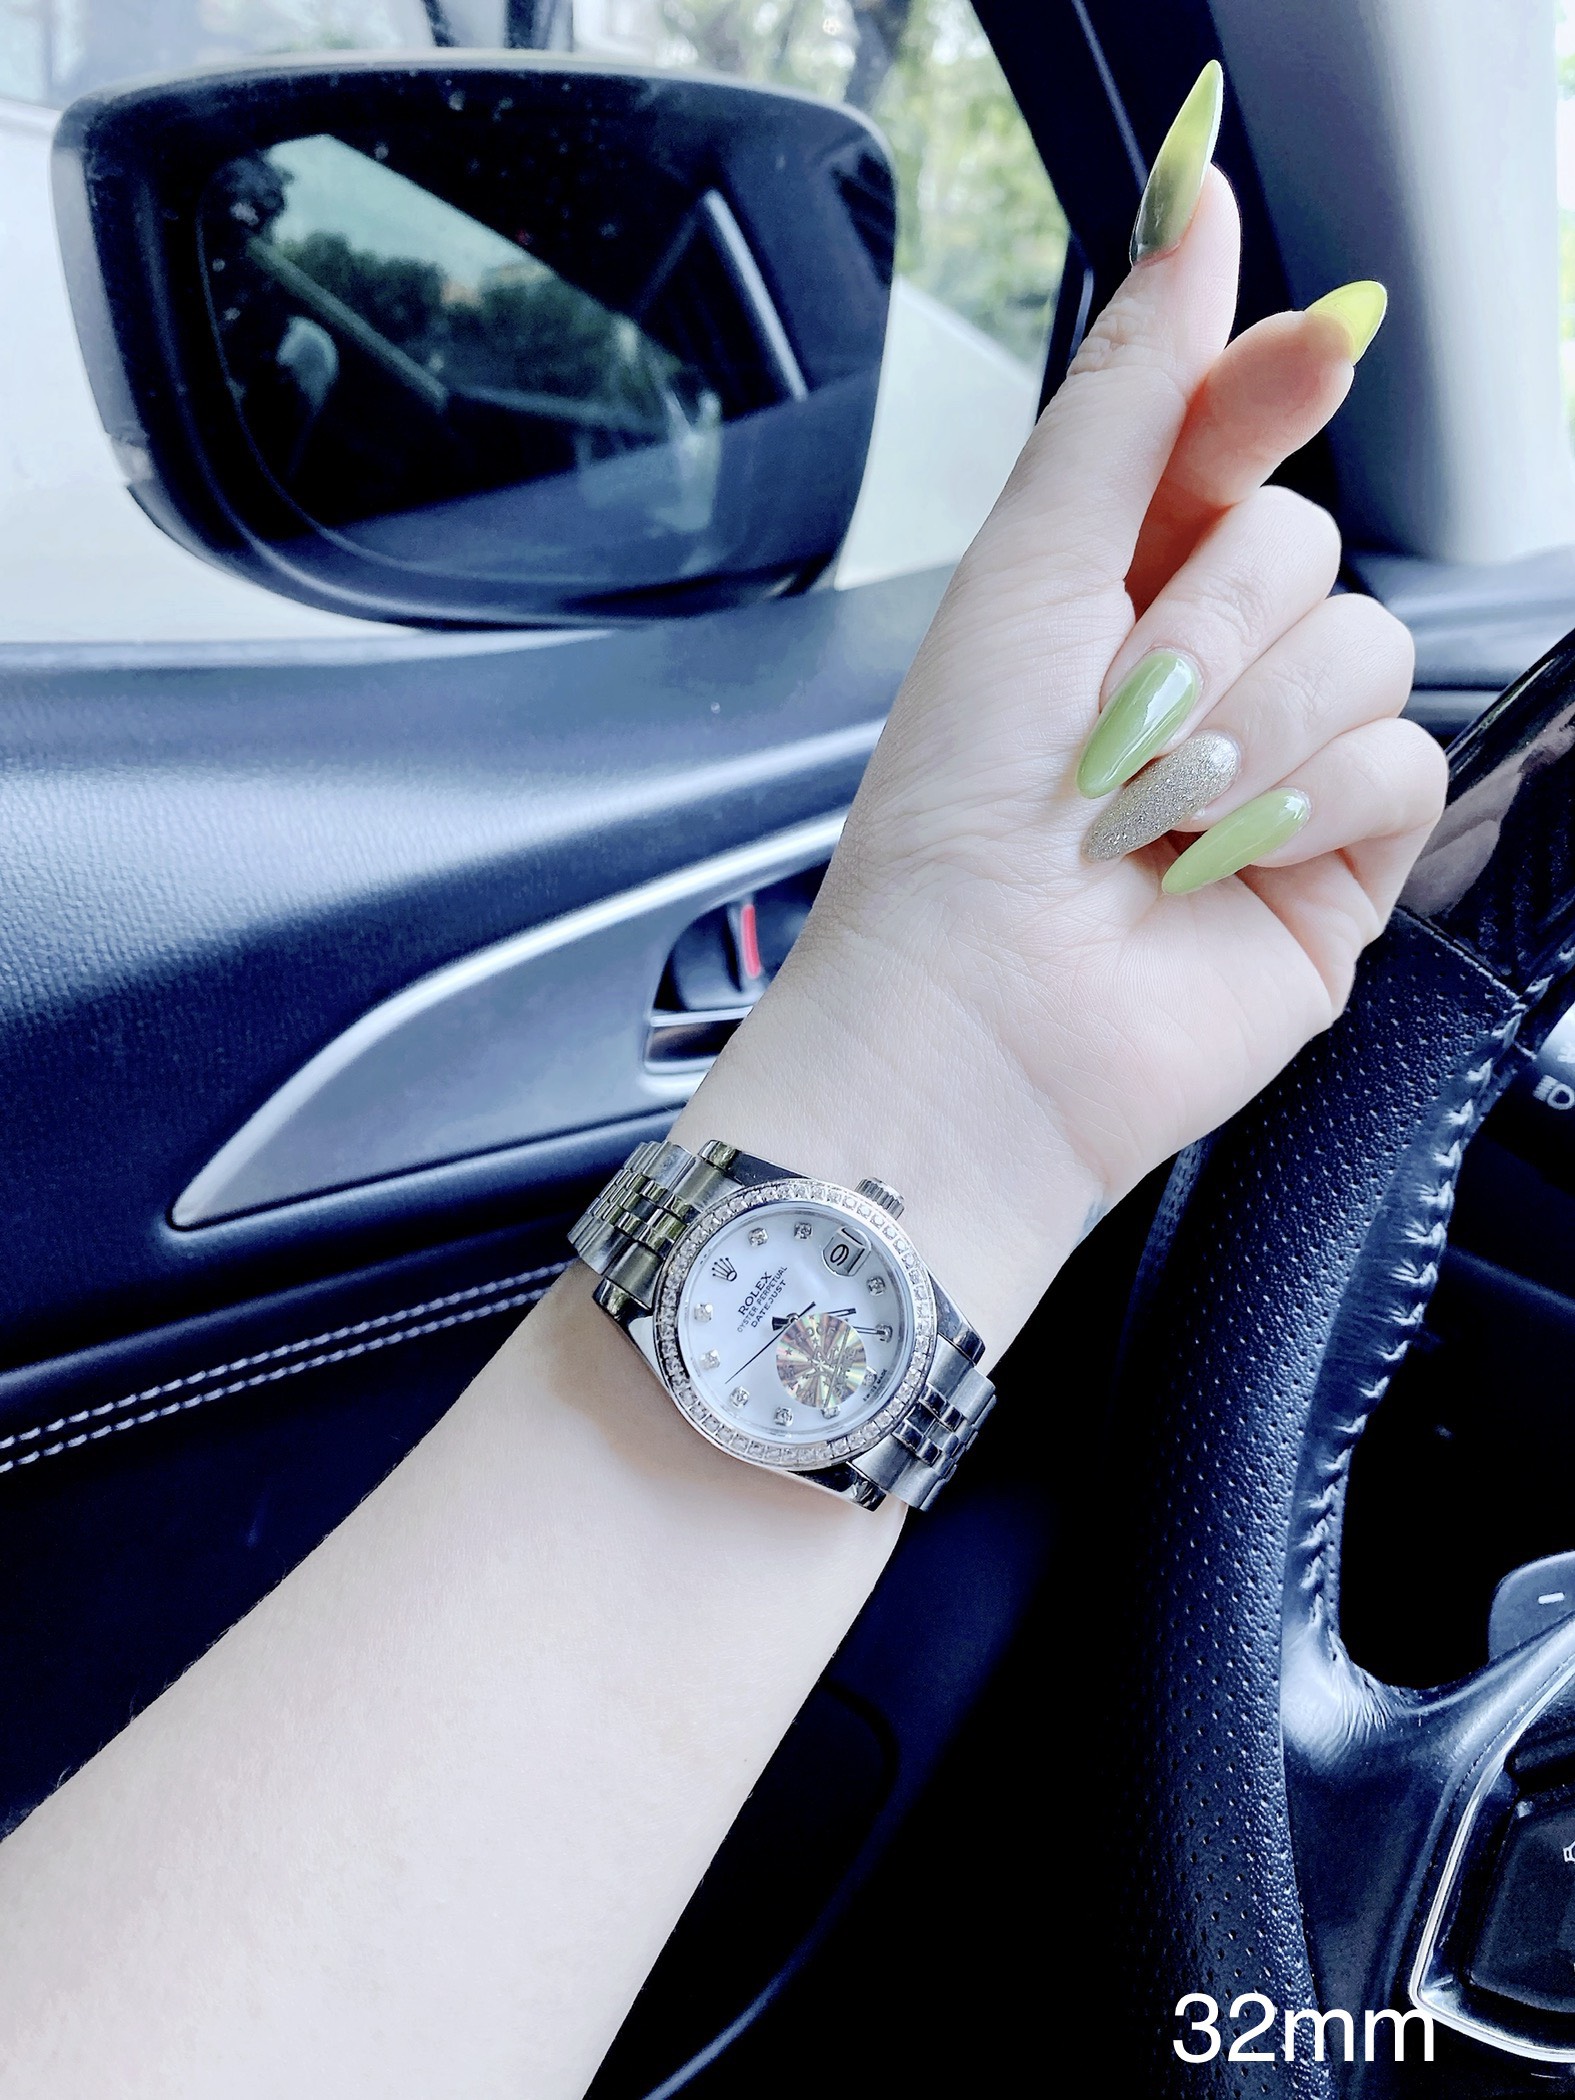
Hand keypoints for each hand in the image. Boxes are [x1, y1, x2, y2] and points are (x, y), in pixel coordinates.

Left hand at [680, 157, 1444, 1346]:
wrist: (984, 1014)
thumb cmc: (962, 811)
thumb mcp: (1026, 575)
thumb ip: (1125, 405)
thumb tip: (1194, 215)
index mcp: (1109, 593)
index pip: (1227, 446)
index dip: (1266, 389)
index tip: (1307, 355)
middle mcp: (1201, 670)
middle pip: (1303, 543)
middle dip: (1206, 622)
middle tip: (1113, 718)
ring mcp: (1279, 765)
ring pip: (1363, 648)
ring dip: (1249, 722)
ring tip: (1150, 812)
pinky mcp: (1341, 856)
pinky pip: (1401, 758)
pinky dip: (1310, 801)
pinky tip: (1222, 857)